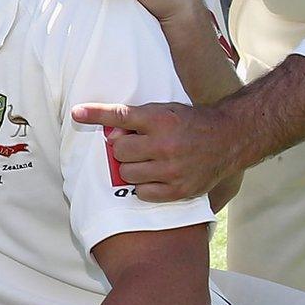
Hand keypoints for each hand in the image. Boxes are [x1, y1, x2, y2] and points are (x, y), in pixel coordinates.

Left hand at [70, 101, 240, 202]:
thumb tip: (109, 135)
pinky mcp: (180, 190)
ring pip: (127, 174)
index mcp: (160, 120)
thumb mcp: (164, 111)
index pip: (120, 116)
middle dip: (123, 149)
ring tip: (147, 161)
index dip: (96, 114)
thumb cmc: (190, 123)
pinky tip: (154, 176)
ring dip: (130, 168)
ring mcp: (172, 169)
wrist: (228, 139)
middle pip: (119, 151)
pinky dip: (143, 186)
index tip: (77, 113)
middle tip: (137, 146)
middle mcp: (165, 144)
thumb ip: (136, 119)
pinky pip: (143, 193)